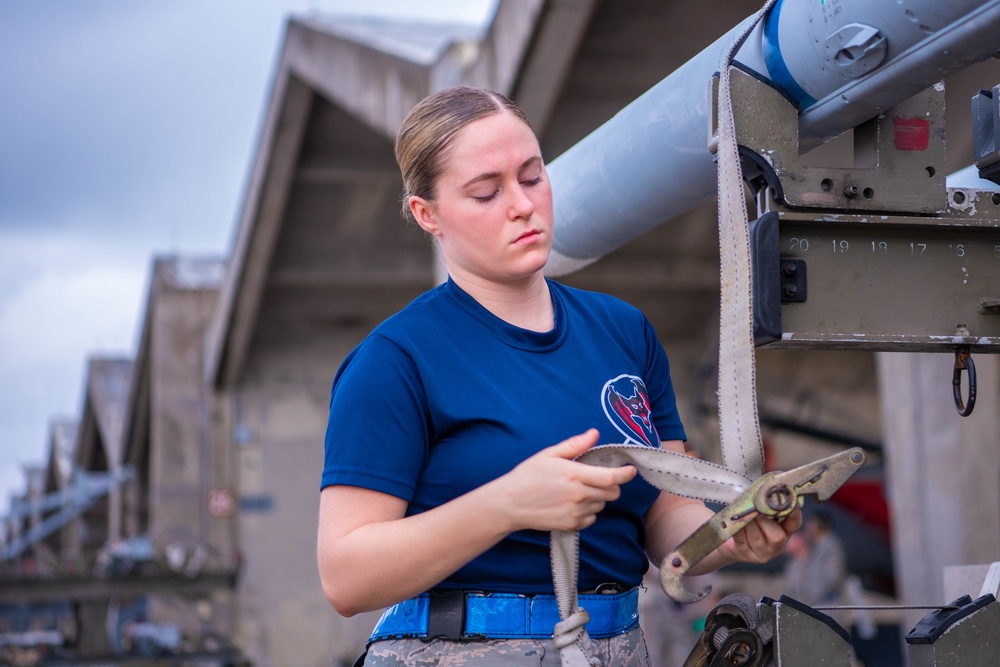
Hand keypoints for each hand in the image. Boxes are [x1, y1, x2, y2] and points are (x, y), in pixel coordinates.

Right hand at [488, 428, 637, 532]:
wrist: (509, 504)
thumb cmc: (527, 476)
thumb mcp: (549, 454)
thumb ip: (575, 445)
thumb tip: (594, 433)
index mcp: (574, 474)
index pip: (611, 477)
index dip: (625, 474)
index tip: (631, 470)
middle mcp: (578, 495)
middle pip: (612, 493)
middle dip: (611, 485)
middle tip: (598, 478)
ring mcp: (575, 512)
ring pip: (601, 505)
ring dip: (597, 498)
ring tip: (578, 490)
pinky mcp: (571, 525)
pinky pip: (591, 518)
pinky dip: (588, 511)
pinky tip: (572, 503)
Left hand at [717, 507, 802, 564]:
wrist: (731, 541)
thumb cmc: (750, 522)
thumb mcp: (761, 513)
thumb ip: (766, 504)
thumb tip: (764, 490)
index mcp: (785, 531)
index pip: (794, 524)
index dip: (794, 514)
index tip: (790, 504)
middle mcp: (777, 545)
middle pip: (777, 536)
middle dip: (763, 520)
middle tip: (754, 510)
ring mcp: (762, 553)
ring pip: (756, 537)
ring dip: (748, 523)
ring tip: (742, 514)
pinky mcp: (746, 554)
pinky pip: (741, 539)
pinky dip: (737, 528)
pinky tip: (735, 521)